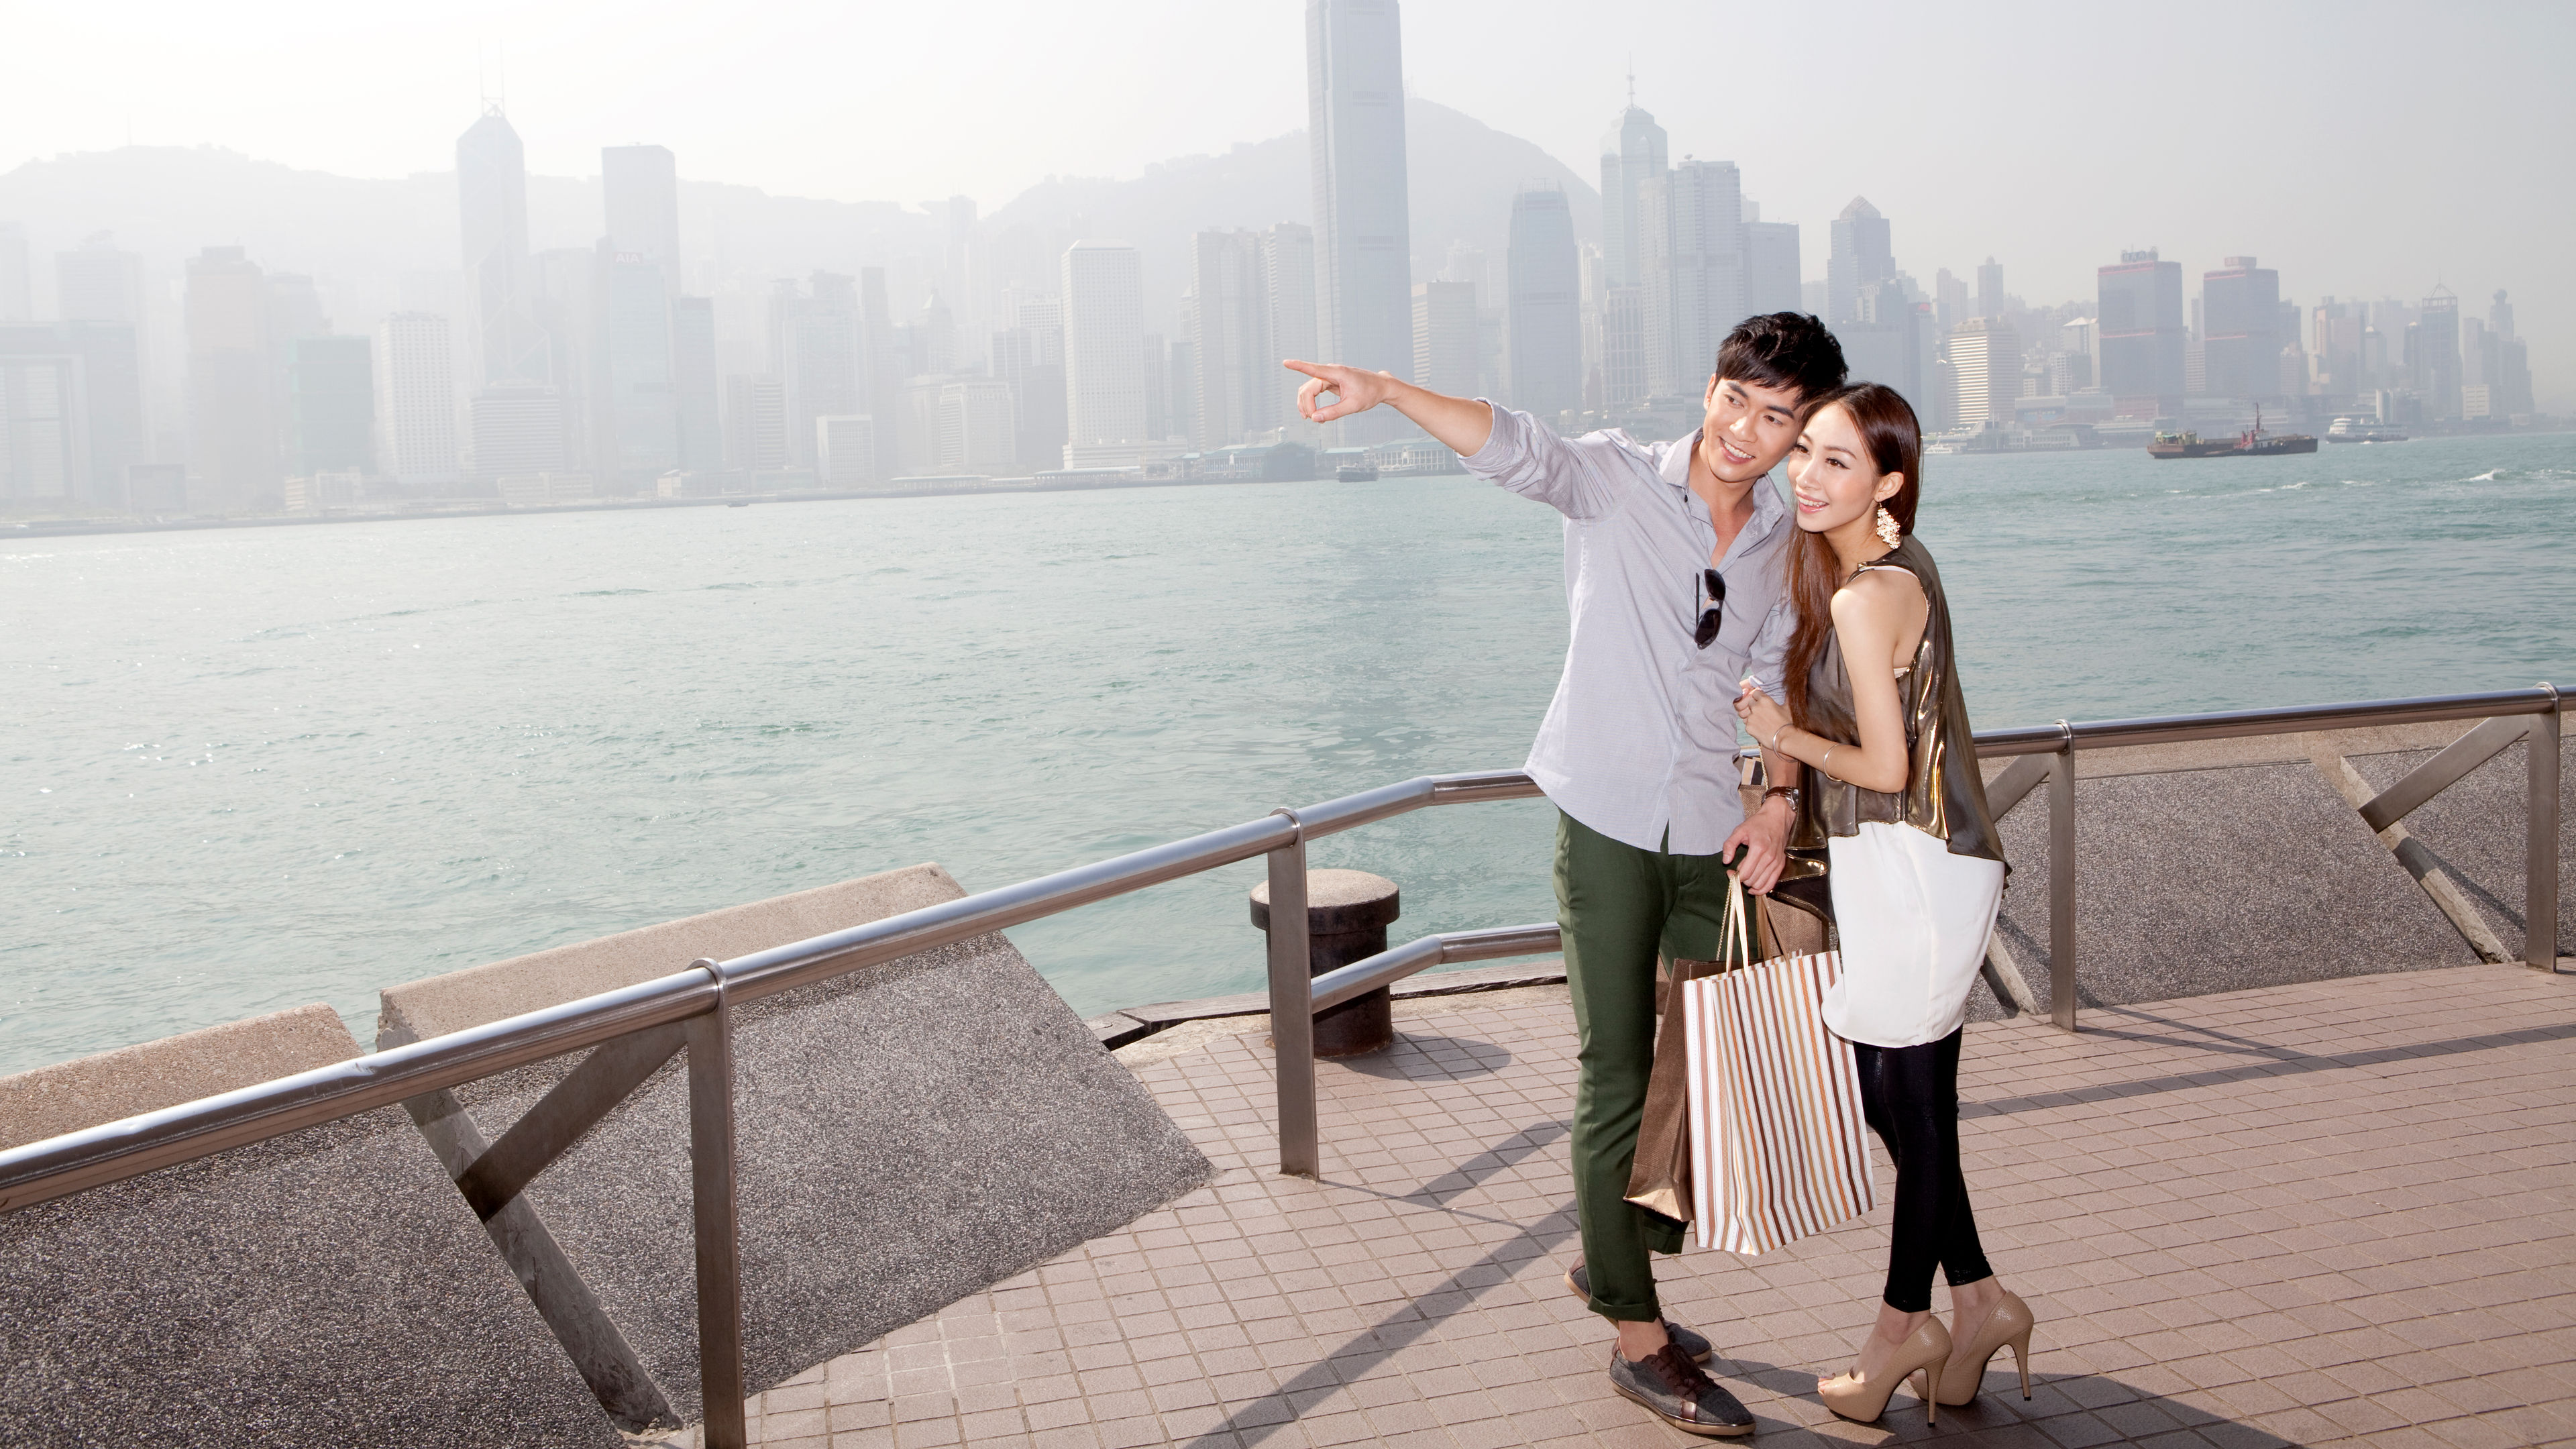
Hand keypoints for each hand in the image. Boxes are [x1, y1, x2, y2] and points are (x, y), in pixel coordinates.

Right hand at [1285, 359, 1399, 422]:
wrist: (1380, 387)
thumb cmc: (1370, 393)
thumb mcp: (1353, 406)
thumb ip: (1333, 413)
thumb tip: (1315, 418)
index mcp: (1337, 373)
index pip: (1313, 369)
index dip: (1298, 366)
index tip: (1285, 362)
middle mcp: (1330, 372)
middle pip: (1308, 388)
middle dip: (1306, 404)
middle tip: (1312, 419)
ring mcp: (1329, 377)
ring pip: (1308, 390)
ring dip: (1306, 404)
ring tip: (1310, 418)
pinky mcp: (1329, 382)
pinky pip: (1314, 391)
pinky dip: (1311, 402)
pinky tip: (1312, 413)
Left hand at [1722, 797, 1791, 894]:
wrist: (1778, 818)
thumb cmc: (1758, 823)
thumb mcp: (1740, 830)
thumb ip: (1730, 845)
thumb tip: (1726, 861)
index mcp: (1758, 848)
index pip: (1745, 873)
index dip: (1735, 876)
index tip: (1730, 871)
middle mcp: (1769, 857)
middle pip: (1752, 880)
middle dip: (1741, 880)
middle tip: (1736, 873)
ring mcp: (1776, 862)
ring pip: (1761, 884)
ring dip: (1750, 885)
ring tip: (1745, 878)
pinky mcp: (1781, 865)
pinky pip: (1772, 883)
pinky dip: (1762, 889)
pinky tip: (1754, 888)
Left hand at [1735, 678, 1788, 750]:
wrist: (1784, 738)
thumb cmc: (1787, 723)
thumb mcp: (1788, 708)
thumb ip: (1786, 698)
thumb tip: (1789, 692)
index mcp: (1764, 700)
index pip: (1756, 693)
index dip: (1760, 698)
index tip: (1763, 702)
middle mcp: (1755, 707)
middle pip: (1750, 703)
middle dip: (1755, 707)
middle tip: (1764, 714)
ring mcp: (1750, 718)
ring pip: (1748, 714)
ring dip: (1753, 717)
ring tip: (1763, 723)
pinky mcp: (1748, 727)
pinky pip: (1748, 724)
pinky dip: (1752, 726)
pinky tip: (1761, 729)